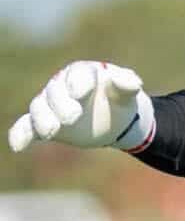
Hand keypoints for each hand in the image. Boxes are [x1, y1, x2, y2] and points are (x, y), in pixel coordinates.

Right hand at [9, 61, 153, 153]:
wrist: (113, 117)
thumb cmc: (119, 100)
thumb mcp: (126, 92)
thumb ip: (127, 84)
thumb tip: (133, 81)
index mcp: (82, 74)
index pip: (77, 76)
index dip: (77, 84)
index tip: (79, 93)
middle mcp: (62, 87)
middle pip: (55, 93)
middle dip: (61, 105)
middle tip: (72, 118)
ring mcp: (52, 105)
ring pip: (40, 109)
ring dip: (43, 119)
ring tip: (51, 131)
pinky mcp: (47, 124)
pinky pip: (28, 127)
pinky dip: (21, 135)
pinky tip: (17, 146)